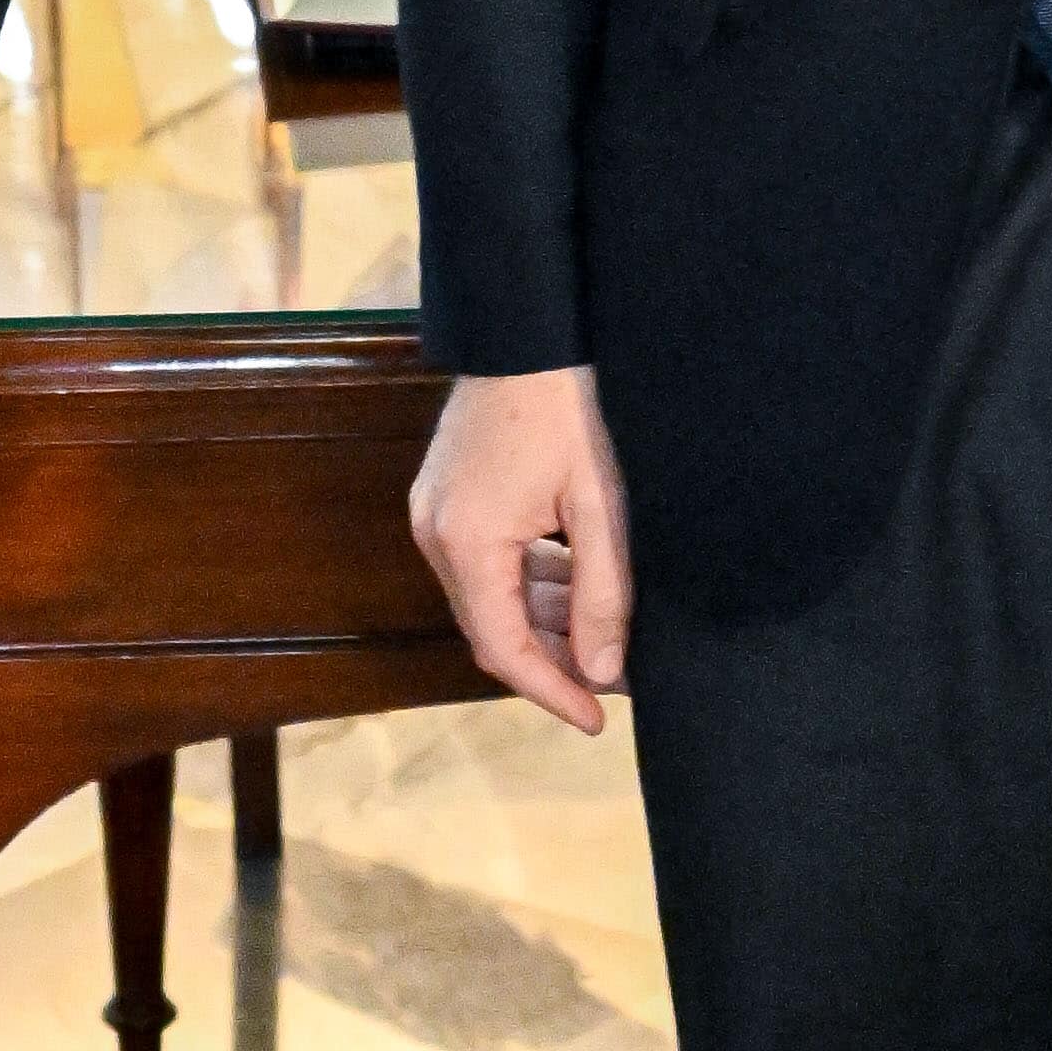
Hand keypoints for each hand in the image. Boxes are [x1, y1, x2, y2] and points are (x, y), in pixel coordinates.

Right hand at [410, 362, 631, 734]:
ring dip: (544, 625)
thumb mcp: (599, 506)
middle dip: (554, 662)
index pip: (504, 649)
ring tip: (607, 641)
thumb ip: (601, 594)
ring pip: (491, 600)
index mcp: (468, 543)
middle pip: (492, 629)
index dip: (551, 692)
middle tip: (615, 682)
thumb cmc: (567, 408)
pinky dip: (529, 587)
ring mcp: (437, 517)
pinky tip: (576, 593)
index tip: (595, 720)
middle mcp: (437, 537)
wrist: (525, 331)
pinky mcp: (447, 501)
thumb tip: (600, 670)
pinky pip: (487, 566)